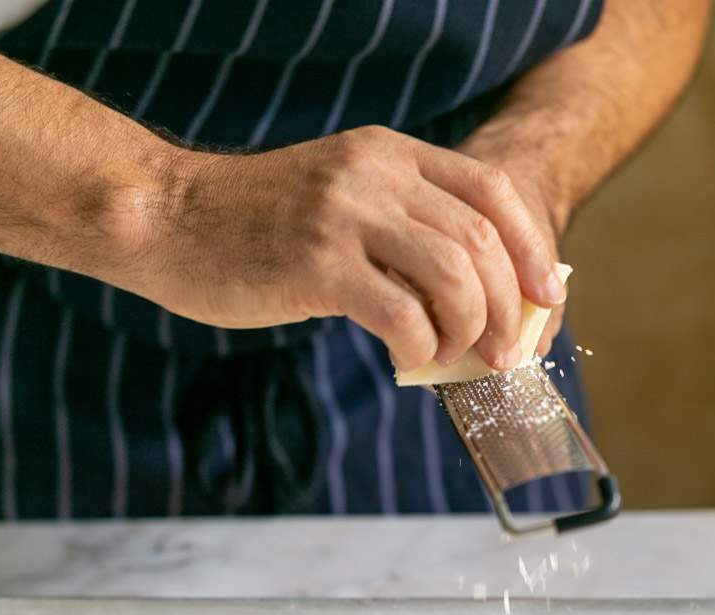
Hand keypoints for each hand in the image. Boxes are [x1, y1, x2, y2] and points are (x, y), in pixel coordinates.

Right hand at [137, 126, 566, 370]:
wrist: (167, 218)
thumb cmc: (253, 225)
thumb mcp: (336, 201)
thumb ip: (394, 227)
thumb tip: (461, 292)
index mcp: (388, 154)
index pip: (492, 190)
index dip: (531, 248)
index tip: (548, 295)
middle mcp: (374, 175)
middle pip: (480, 241)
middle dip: (507, 308)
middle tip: (504, 351)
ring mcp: (345, 216)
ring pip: (451, 277)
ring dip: (468, 331)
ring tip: (451, 356)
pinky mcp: (316, 264)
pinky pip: (401, 314)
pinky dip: (420, 347)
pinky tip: (410, 360)